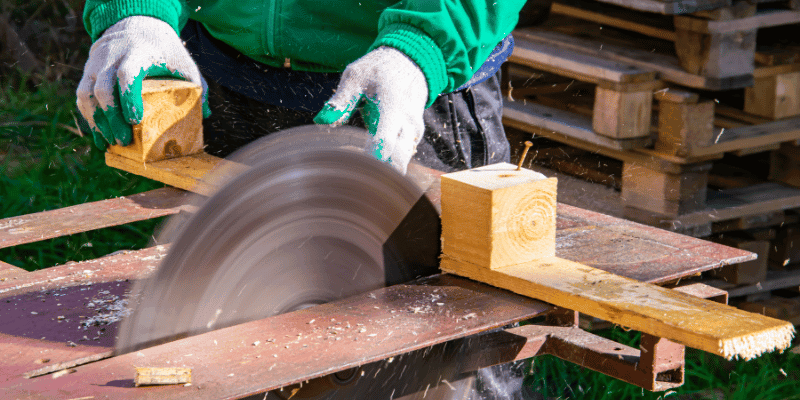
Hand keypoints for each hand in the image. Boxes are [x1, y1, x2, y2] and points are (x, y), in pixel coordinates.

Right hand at [76, 16, 207, 148]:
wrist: (136, 22)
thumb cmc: (163, 48)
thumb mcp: (184, 61)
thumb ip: (197, 85)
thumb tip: (206, 114)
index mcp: (137, 53)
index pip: (126, 75)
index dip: (128, 98)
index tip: (135, 120)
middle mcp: (110, 58)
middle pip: (102, 89)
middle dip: (112, 118)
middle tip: (125, 140)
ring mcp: (95, 64)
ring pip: (86, 95)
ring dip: (97, 121)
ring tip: (111, 142)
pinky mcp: (88, 71)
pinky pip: (82, 96)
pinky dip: (89, 117)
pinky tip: (100, 135)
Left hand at [314, 47, 427, 173]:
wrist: (411, 61)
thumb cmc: (379, 69)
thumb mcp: (355, 76)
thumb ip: (340, 100)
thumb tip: (321, 120)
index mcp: (393, 108)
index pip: (385, 142)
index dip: (373, 161)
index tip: (358, 173)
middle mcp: (408, 123)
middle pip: (399, 159)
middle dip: (382, 174)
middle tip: (359, 187)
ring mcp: (414, 130)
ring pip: (404, 160)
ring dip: (388, 172)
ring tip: (367, 184)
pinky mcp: (414, 135)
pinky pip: (405, 155)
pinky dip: (392, 164)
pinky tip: (375, 172)